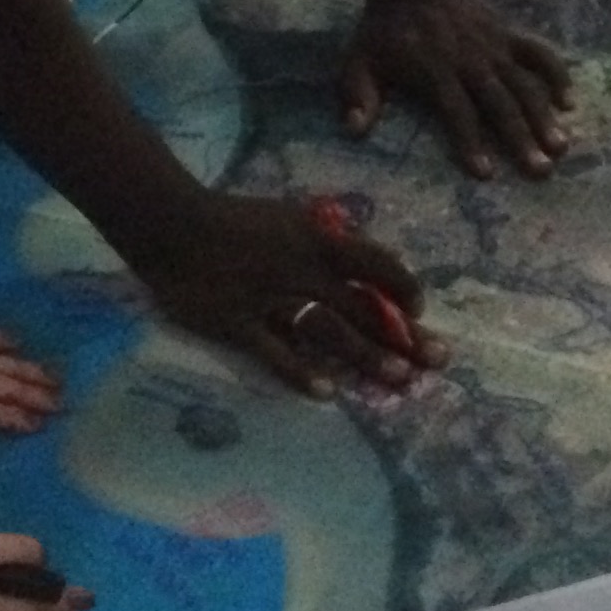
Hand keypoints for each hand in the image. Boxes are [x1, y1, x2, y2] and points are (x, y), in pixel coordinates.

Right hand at [137, 192, 451, 397]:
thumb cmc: (235, 220)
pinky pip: (274, 351)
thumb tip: (361, 260)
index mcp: (319, 240)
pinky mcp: (237, 323)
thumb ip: (325, 240)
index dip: (404, 287)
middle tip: (437, 361)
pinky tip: (328, 393)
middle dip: (403, 334)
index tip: (420, 310)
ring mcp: (270, 299)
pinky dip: (301, 371)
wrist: (173, 223)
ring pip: (328, 330)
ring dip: (366, 355)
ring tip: (398, 380)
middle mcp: (303, 270)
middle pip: (362, 306)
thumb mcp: (290, 217)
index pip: (376, 263)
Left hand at [342, 0, 573, 180]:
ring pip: (525, 82)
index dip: (470, 141)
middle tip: (541, 170)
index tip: (485, 172)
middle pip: (500, 102)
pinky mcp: (508, 34)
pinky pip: (539, 52)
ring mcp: (494, 46)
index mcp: (435, 71)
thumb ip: (358, 96)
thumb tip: (355, 130)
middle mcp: (470, 60)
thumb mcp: (358, 63)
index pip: (457, 111)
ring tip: (561, 145)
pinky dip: (556, 73)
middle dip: (520, 137)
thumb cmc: (384, 34)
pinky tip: (569, 102)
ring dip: (544, 114)